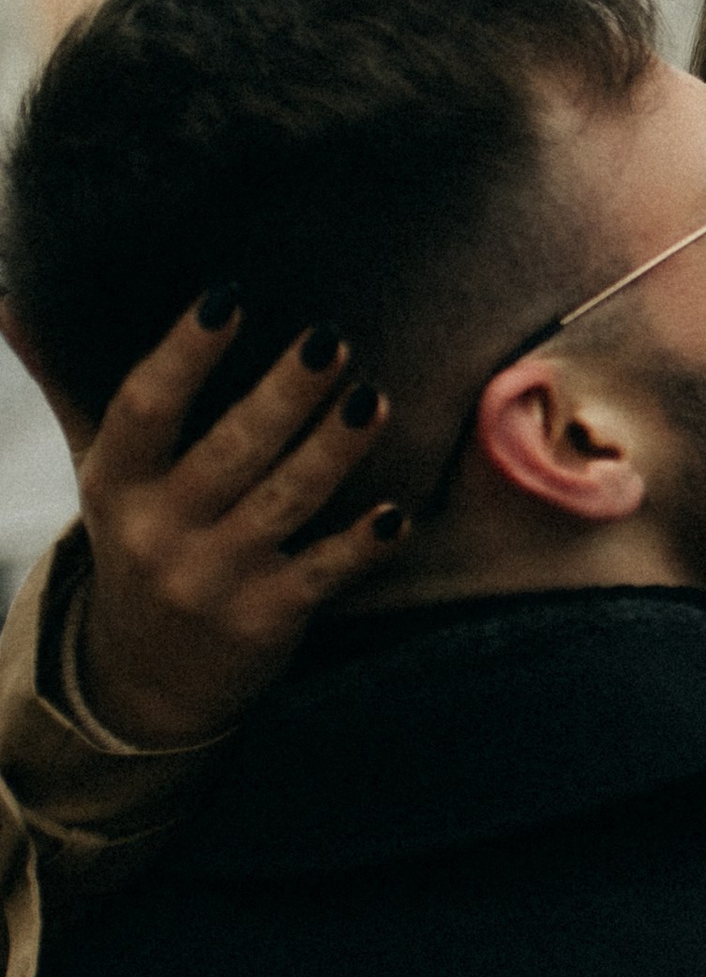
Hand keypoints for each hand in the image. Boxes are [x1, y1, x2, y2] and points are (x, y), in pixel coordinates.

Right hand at [22, 292, 406, 745]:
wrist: (143, 679)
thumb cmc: (139, 540)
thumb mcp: (103, 476)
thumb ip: (74, 388)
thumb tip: (12, 301)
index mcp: (115, 482)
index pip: (146, 408)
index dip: (185, 353)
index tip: (227, 298)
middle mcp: (160, 530)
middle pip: (230, 450)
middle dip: (284, 394)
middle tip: (331, 339)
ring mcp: (214, 577)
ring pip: (284, 502)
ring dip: (334, 450)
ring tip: (374, 398)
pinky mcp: (266, 618)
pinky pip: (323, 574)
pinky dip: (362, 544)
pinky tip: (397, 512)